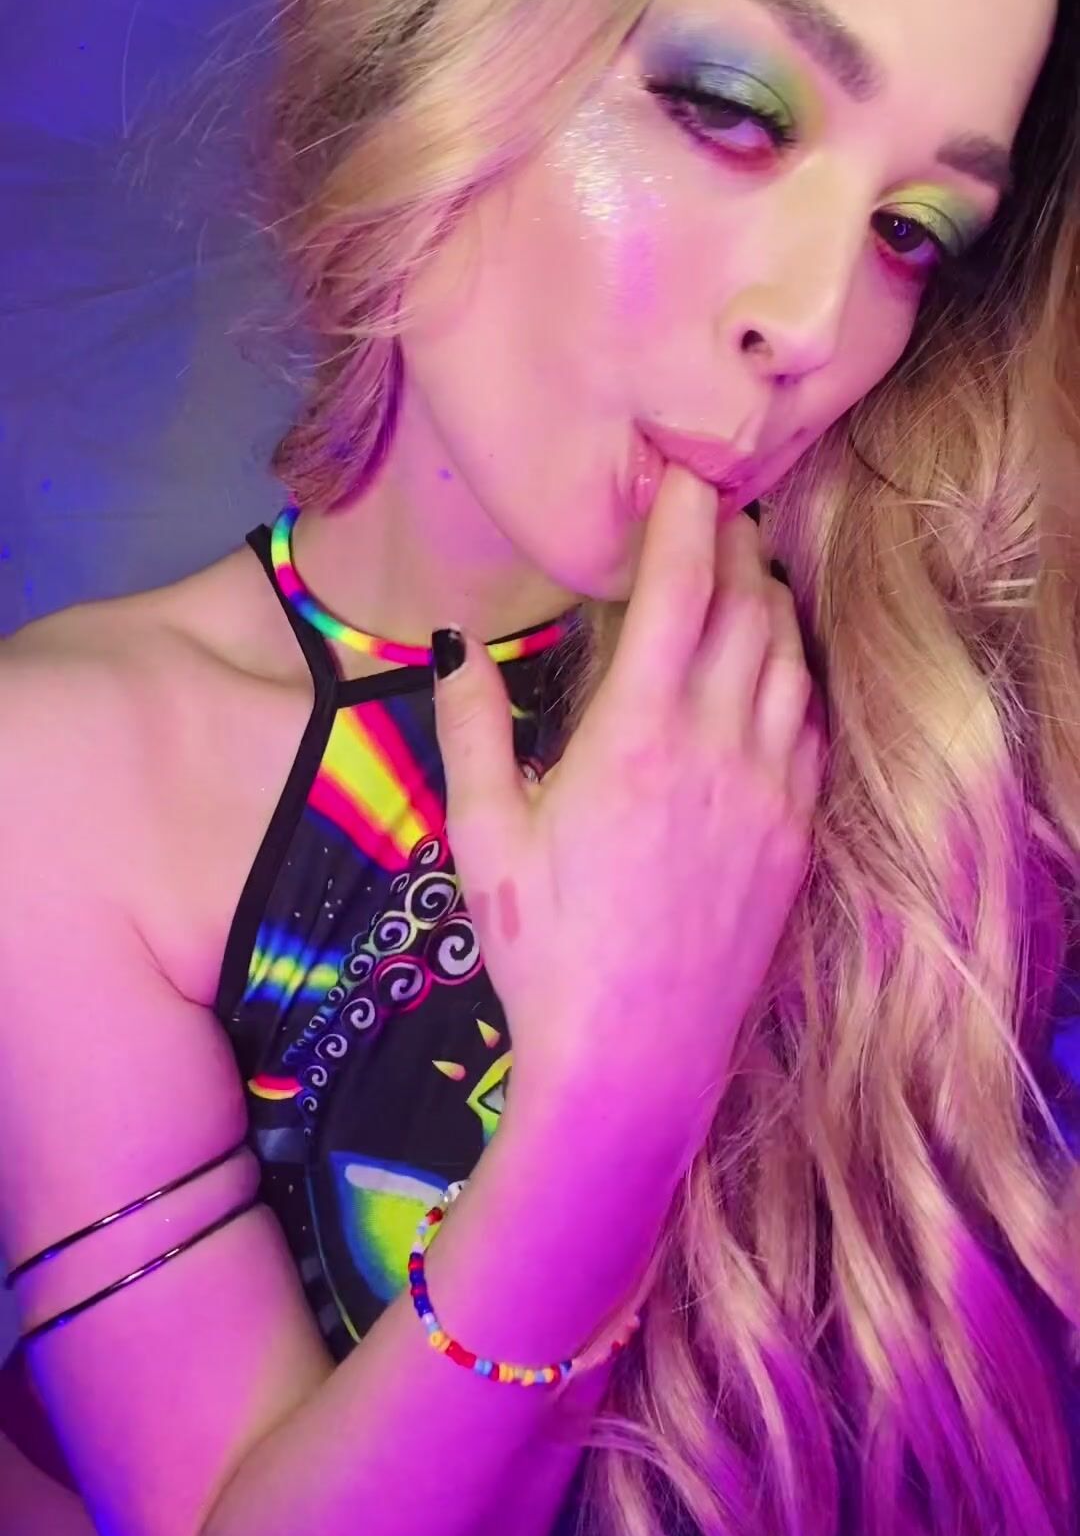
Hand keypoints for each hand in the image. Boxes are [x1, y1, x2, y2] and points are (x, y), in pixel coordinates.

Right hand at [432, 463, 825, 1176]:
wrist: (631, 1061)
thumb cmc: (542, 951)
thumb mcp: (482, 840)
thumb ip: (470, 729)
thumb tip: (455, 645)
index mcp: (636, 738)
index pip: (679, 593)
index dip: (688, 520)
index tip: (686, 473)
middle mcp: (720, 750)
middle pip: (750, 611)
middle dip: (735, 549)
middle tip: (714, 516)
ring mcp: (771, 794)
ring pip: (791, 663)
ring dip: (770, 608)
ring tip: (743, 581)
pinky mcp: (797, 837)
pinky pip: (813, 729)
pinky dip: (795, 681)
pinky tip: (772, 678)